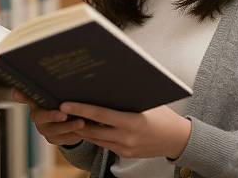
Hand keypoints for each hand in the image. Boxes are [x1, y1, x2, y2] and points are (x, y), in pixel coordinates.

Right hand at [11, 89, 83, 145]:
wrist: (63, 120)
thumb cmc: (56, 102)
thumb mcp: (49, 94)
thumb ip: (38, 90)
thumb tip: (17, 87)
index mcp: (35, 105)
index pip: (27, 99)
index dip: (24, 97)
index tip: (23, 94)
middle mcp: (38, 119)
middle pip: (42, 118)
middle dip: (52, 116)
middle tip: (64, 114)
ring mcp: (47, 131)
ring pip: (56, 131)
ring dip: (69, 127)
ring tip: (81, 123)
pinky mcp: (56, 140)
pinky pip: (65, 139)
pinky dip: (75, 135)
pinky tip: (85, 130)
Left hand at [60, 102, 191, 159]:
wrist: (177, 139)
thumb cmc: (163, 115)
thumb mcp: (147, 103)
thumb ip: (128, 97)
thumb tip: (108, 84)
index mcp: (132, 122)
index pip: (100, 115)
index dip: (81, 109)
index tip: (65, 105)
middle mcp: (126, 138)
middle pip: (92, 130)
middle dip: (75, 121)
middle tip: (60, 111)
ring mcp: (125, 148)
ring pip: (95, 139)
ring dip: (82, 129)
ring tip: (69, 117)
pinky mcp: (124, 154)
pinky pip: (104, 145)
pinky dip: (94, 135)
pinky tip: (86, 126)